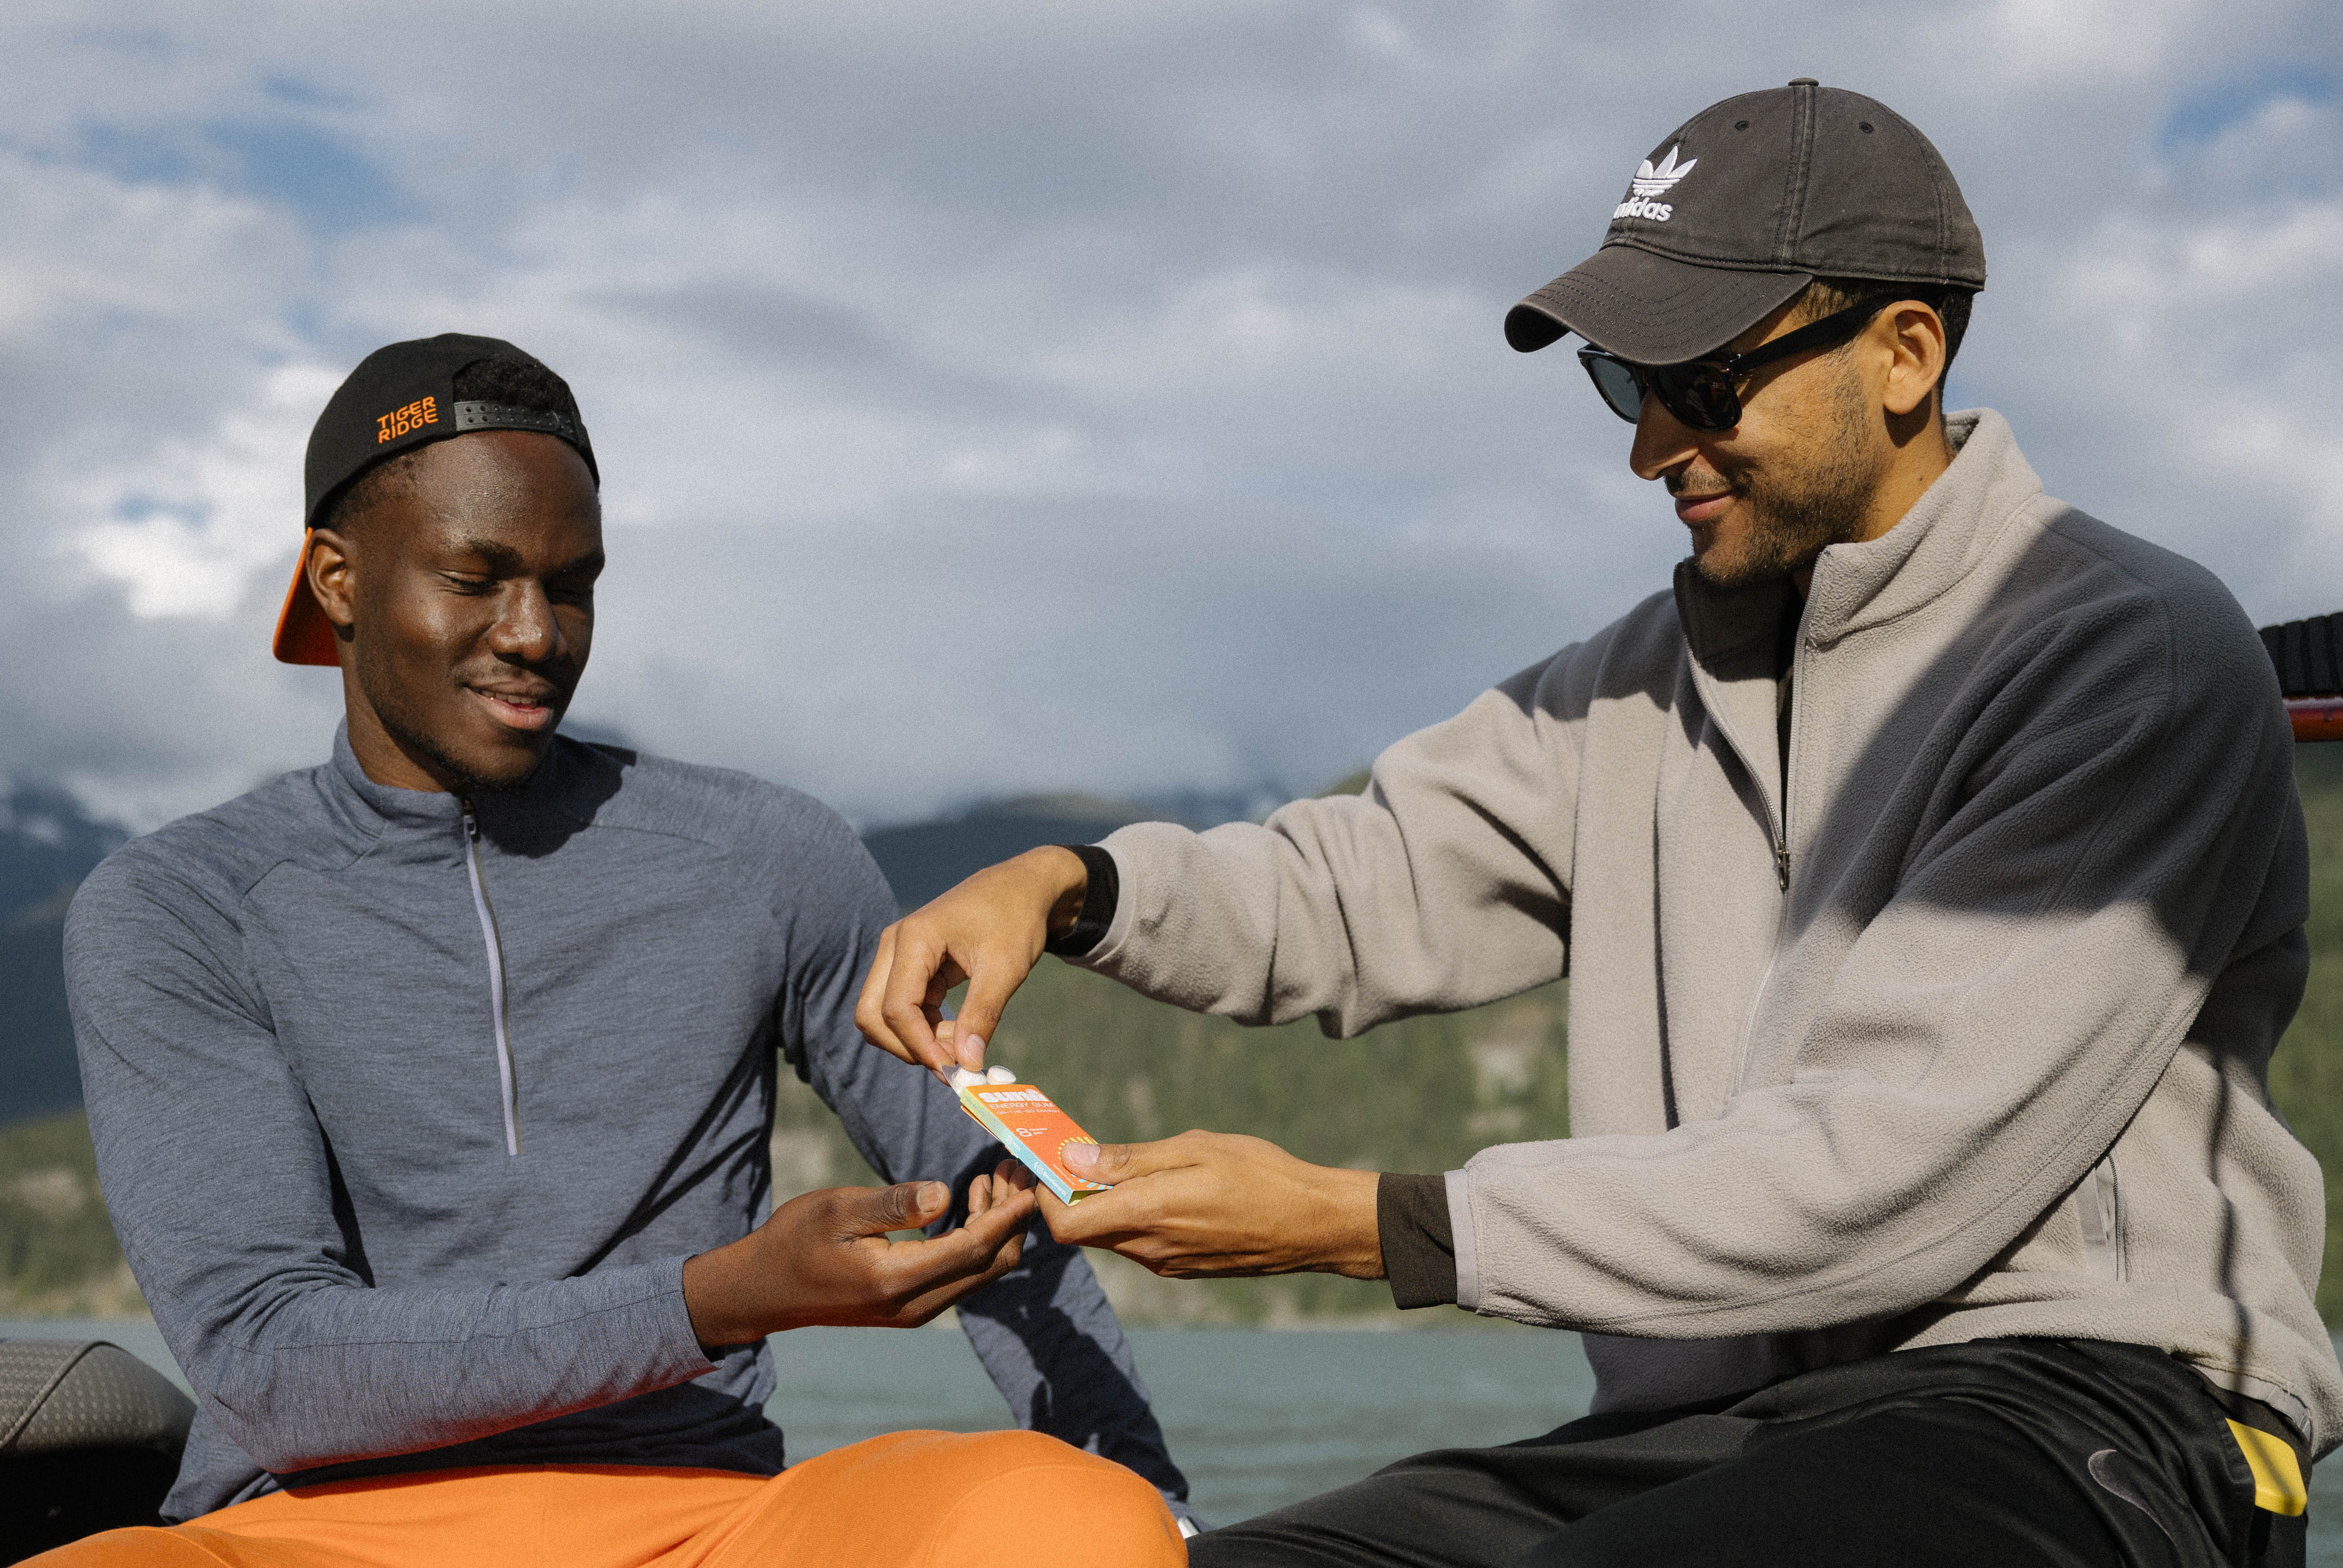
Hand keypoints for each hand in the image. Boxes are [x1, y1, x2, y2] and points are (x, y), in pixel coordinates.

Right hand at [682, 1160, 1038, 1346]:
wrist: (764, 1291)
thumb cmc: (794, 1240)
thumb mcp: (835, 1209)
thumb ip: (893, 1204)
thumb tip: (945, 1193)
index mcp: (897, 1280)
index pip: (974, 1248)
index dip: (1009, 1214)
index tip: (1032, 1180)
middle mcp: (915, 1304)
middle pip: (990, 1264)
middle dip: (1012, 1217)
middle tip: (1018, 1171)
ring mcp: (915, 1310)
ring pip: (980, 1272)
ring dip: (997, 1226)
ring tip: (997, 1178)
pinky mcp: (912, 1305)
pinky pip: (962, 1275)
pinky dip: (977, 1239)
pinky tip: (970, 1201)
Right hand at [855, 846, 1089, 1080]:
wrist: (1021, 887)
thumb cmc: (1016, 918)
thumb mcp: (1006, 968)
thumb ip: (982, 1016)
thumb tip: (967, 1065)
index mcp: (915, 938)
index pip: (897, 1007)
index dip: (920, 1046)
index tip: (954, 1070)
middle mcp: (895, 944)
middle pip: (872, 1014)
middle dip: (906, 1047)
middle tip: (951, 1065)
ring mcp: (898, 954)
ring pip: (881, 1015)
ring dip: (914, 1040)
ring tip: (960, 1045)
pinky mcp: (909, 965)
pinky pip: (901, 1008)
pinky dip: (922, 1030)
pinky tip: (956, 1034)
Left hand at [1041, 1131, 1383, 1279]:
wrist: (1313, 1225)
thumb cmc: (1260, 1174)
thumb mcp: (1195, 1149)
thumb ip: (1131, 1160)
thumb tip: (1074, 1159)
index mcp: (1147, 1215)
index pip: (1066, 1223)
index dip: (1045, 1196)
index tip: (1046, 1163)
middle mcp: (1150, 1249)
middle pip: (1084, 1231)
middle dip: (1071, 1195)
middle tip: (1078, 1153)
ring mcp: (1168, 1264)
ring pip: (1113, 1237)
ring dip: (1104, 1206)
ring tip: (1122, 1166)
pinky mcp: (1185, 1268)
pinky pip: (1141, 1245)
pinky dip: (1132, 1219)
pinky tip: (1158, 1190)